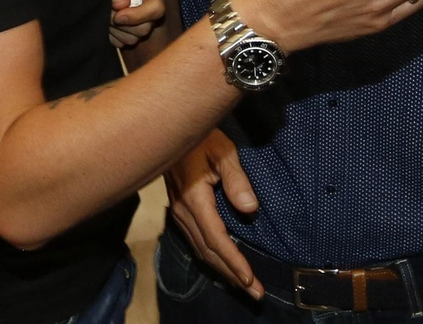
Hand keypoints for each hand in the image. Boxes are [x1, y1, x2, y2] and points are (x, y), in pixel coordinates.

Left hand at [105, 0, 163, 46]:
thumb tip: (121, 6)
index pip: (157, 8)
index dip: (138, 16)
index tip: (118, 15)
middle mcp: (148, 1)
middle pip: (146, 27)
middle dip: (125, 24)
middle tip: (107, 13)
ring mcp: (140, 15)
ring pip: (136, 37)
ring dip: (118, 30)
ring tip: (105, 14)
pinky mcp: (129, 25)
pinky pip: (125, 41)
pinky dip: (114, 36)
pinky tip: (105, 22)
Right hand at [165, 129, 262, 298]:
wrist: (166, 128)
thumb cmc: (199, 135)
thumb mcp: (222, 151)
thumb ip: (237, 179)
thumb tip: (251, 210)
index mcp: (194, 199)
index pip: (216, 239)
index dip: (233, 261)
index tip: (251, 279)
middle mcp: (182, 210)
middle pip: (208, 251)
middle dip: (232, 275)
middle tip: (256, 294)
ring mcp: (177, 212)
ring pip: (200, 249)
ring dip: (222, 269)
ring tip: (243, 284)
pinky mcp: (178, 210)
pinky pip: (194, 241)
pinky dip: (211, 257)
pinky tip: (222, 262)